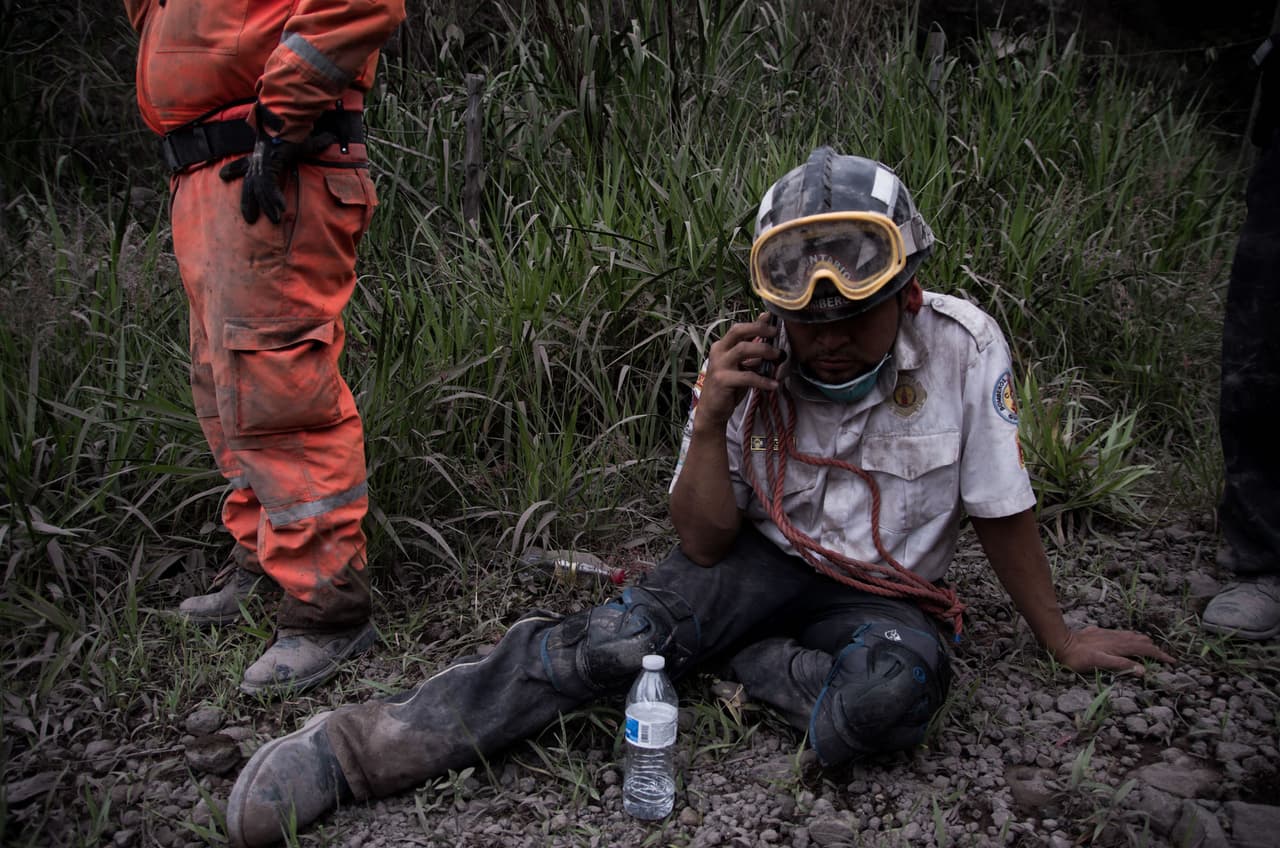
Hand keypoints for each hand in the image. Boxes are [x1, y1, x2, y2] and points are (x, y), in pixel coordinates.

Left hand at [218, 105, 333, 224]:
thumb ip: (317, 142)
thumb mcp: (305, 138)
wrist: (290, 119)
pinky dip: (274, 199)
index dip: (234, 169)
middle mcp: (258, 159)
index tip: (222, 175)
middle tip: (249, 218)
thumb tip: (331, 138)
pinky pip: (268, 187)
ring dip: (266, 206)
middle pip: (249, 184)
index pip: (246, 163)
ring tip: (274, 220)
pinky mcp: (267, 165)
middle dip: (247, 201)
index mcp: (262, 152)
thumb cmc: (296, 127)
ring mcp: (261, 163)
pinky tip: (280, 209)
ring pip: (259, 190)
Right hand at [695, 312, 784, 430]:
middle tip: (776, 333)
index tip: (771, 318)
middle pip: (738, 332)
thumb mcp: (740, 365)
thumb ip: (751, 351)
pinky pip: (747, 377)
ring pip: (742, 350)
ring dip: (764, 350)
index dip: (756, 323)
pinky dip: (763, 380)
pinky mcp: (722, 380)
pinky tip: (774, 384)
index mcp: (722, 346)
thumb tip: (768, 337)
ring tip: (779, 356)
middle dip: (758, 329)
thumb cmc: (729, 386)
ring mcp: (719, 366)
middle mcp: (718, 352)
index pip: (739, 329)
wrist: (712, 409)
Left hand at [1051, 625, 1174, 674]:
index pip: (1145, 649)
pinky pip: (1121, 635)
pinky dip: (1131, 638)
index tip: (1172, 662)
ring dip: (1144, 642)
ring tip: (1151, 648)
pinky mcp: (1099, 633)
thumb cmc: (1077, 657)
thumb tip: (1143, 670)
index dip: (1160, 655)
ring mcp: (1108, 634)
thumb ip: (1121, 665)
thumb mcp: (1099, 663)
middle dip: (1155, 649)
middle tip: (1164, 658)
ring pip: (1131, 636)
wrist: (1059, 642)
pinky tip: (1126, 641)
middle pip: (1141, 641)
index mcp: (1119, 645)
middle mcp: (1116, 637)